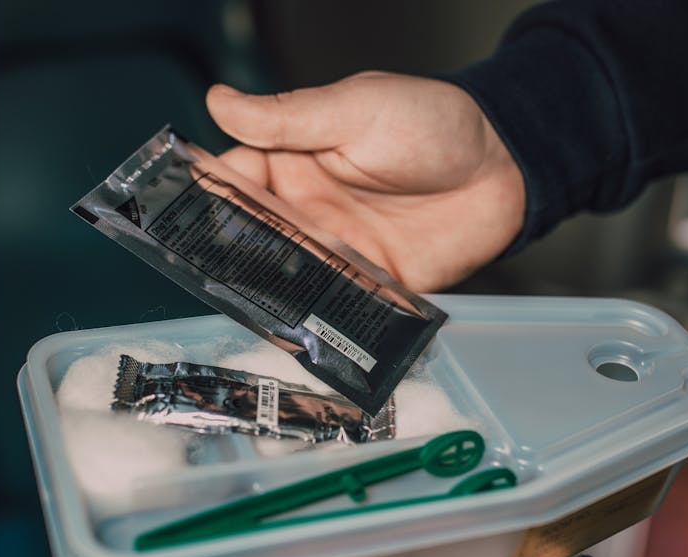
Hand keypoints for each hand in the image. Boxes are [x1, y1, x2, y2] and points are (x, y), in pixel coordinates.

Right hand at [206, 72, 524, 292]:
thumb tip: (220, 101)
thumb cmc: (434, 124)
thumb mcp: (356, 109)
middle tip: (210, 265)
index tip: (183, 211)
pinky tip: (298, 324)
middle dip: (230, 251)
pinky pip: (332, 304)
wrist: (504, 168)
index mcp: (294, 160)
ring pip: (285, 275)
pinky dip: (314, 316)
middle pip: (252, 235)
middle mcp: (308, 208)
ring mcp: (336, 249)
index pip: (234, 178)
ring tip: (247, 300)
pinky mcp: (368, 283)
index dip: (208, 194)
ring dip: (267, 287)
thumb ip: (287, 117)